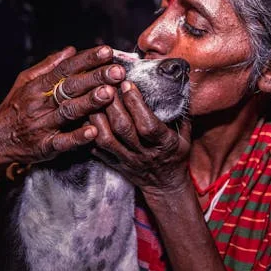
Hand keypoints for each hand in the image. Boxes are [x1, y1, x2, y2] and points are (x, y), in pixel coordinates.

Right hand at [0, 46, 126, 167]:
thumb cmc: (14, 109)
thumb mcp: (25, 82)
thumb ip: (48, 66)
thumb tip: (70, 50)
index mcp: (38, 86)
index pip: (65, 69)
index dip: (87, 59)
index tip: (107, 51)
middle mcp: (41, 104)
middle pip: (70, 88)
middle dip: (95, 78)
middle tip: (117, 71)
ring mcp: (43, 125)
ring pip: (68, 112)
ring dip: (89, 103)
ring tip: (108, 94)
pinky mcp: (44, 146)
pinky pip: (62, 142)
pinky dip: (77, 137)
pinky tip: (93, 132)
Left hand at [89, 80, 191, 198]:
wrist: (165, 185)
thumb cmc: (176, 155)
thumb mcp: (185, 135)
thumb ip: (181, 113)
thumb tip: (179, 86)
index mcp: (164, 144)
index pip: (147, 124)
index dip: (136, 104)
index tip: (127, 84)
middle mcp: (144, 153)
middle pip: (123, 129)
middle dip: (113, 104)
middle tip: (106, 84)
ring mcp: (126, 160)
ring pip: (105, 139)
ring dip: (97, 117)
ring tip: (93, 98)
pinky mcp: (113, 164)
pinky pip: (96, 149)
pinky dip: (88, 132)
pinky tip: (86, 116)